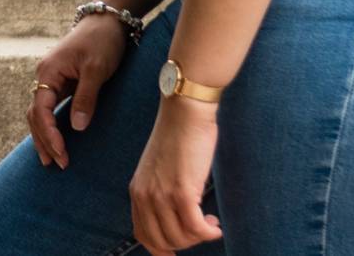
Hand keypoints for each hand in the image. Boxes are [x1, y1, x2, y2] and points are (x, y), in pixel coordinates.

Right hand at [24, 15, 130, 169]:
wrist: (107, 21)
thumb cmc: (102, 42)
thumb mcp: (97, 70)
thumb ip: (86, 98)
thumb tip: (76, 127)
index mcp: (48, 72)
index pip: (41, 110)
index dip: (49, 134)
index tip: (62, 154)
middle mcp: (45, 76)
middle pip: (35, 114)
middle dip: (44, 141)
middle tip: (58, 164)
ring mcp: (51, 79)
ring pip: (40, 112)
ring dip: (44, 136)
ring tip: (52, 160)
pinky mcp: (61, 82)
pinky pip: (50, 108)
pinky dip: (50, 125)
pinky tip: (56, 140)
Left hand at [129, 96, 219, 251]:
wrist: (185, 111)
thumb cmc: (179, 137)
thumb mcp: (159, 169)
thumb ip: (160, 193)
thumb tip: (175, 220)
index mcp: (137, 191)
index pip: (143, 235)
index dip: (161, 249)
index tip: (177, 252)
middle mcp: (145, 196)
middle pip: (163, 241)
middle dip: (185, 243)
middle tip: (202, 230)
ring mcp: (162, 195)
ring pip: (181, 238)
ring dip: (199, 237)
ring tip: (210, 223)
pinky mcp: (182, 192)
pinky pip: (196, 228)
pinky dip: (209, 232)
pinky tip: (216, 225)